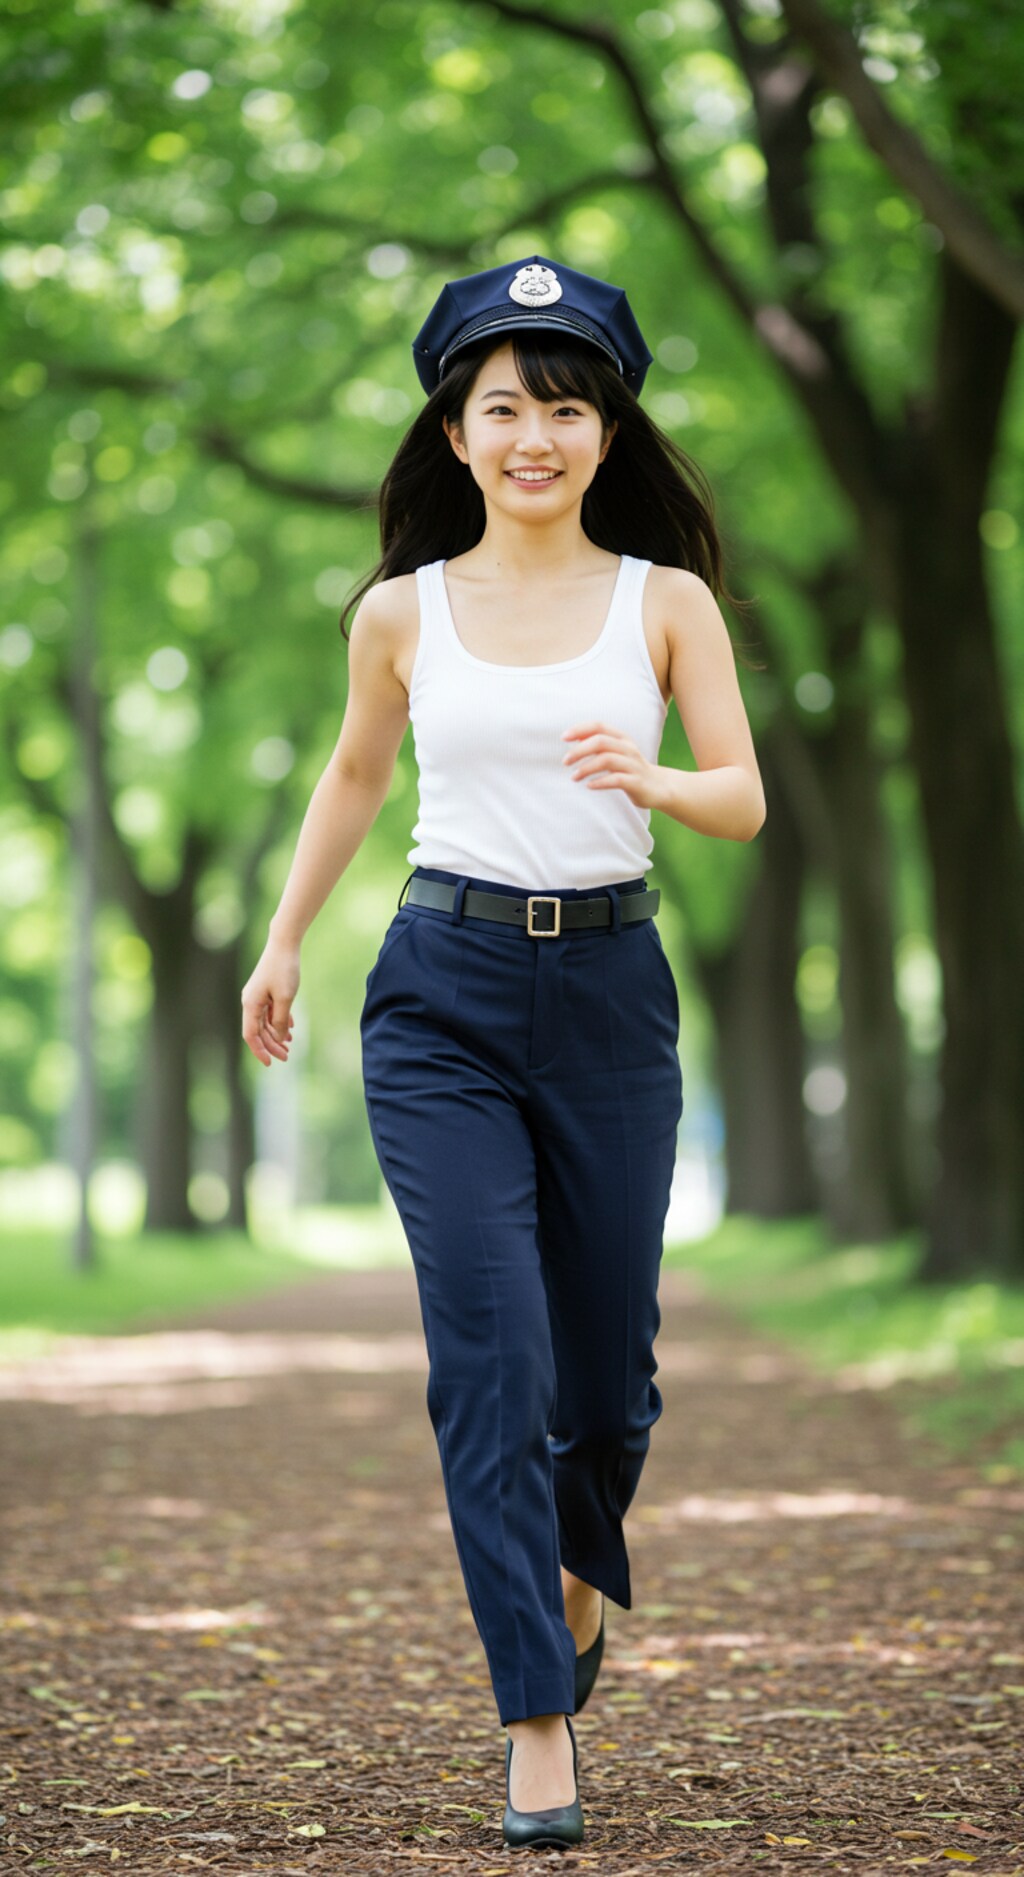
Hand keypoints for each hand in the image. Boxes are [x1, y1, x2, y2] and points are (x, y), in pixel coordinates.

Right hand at [241, 941, 299, 1066]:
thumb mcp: (285, 998)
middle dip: (271, 1045)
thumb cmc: (284, 969)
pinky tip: (291, 1028)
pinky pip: (270, 1011)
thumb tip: (278, 1037)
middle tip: (287, 1057)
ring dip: (276, 1034)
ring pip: (265, 1022)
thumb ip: (280, 1020)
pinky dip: (279, 1021)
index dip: (259, 1051)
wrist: (284, 943)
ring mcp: (258, 996)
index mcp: (250, 1005)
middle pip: (258, 1031)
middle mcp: (250, 1001)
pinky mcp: (266, 990)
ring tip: (290, 1045)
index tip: (270, 1064)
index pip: (250, 1035)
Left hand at [561, 722, 666, 811]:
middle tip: (565, 761)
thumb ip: (598, 744)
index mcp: (622, 738)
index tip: (563, 738)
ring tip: (574, 777)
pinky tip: (589, 786)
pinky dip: (600, 782)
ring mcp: (633, 765)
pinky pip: (616, 779)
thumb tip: (575, 737)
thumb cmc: (630, 768)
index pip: (599, 726)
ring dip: (586, 768)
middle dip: (579, 750)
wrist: (659, 787)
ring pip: (607, 760)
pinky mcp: (636, 782)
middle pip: (600, 742)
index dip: (580, 729)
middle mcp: (628, 748)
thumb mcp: (616, 752)